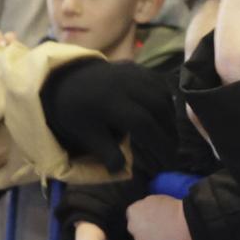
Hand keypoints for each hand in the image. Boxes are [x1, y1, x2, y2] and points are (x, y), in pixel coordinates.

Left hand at [39, 60, 174, 174]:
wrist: (67, 81)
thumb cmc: (77, 112)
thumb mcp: (86, 135)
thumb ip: (106, 152)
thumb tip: (122, 171)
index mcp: (108, 102)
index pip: (142, 122)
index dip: (158, 143)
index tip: (167, 161)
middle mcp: (123, 83)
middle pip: (158, 106)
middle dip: (169, 131)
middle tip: (172, 151)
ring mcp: (131, 72)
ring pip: (162, 93)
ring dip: (170, 116)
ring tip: (170, 136)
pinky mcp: (136, 67)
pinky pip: (159, 83)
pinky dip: (166, 100)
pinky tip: (165, 116)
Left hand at [126, 194, 191, 239]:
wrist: (183, 224)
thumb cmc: (171, 208)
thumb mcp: (154, 199)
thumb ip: (144, 206)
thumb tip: (144, 212)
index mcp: (133, 212)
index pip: (133, 214)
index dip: (143, 215)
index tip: (151, 216)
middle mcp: (132, 228)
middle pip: (135, 228)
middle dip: (143, 227)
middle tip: (157, 226)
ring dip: (149, 238)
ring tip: (163, 235)